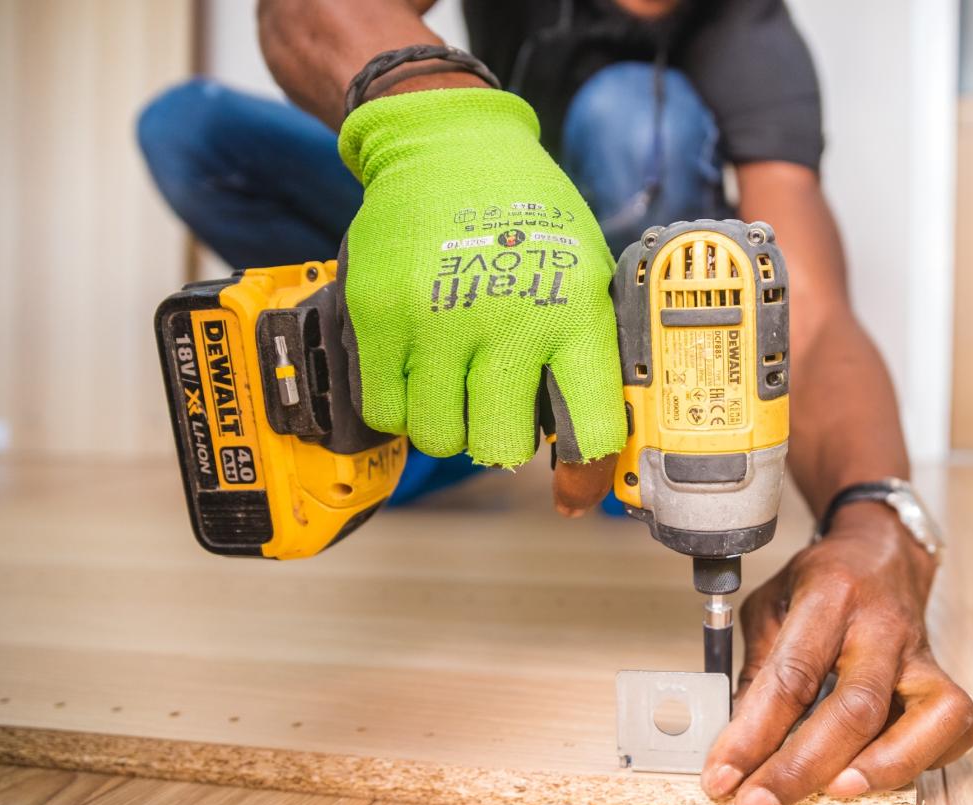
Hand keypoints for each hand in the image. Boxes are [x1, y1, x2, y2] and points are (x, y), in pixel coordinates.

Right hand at [338, 88, 624, 511]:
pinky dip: (401, 405)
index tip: (574, 490)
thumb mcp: (585, 273)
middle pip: (501, 447)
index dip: (586, 473)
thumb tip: (595, 450)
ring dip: (448, 424)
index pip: (590, 427)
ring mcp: (436, 319)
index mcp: (574, 312)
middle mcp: (508, 320)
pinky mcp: (378, 316)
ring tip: (456, 381)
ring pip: (439, 438)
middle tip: (498, 407)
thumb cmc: (528, 218)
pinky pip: (385, 411)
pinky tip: (418, 370)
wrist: (449, 146)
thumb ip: (588, 354)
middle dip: (501, 440)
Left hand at [700, 502, 972, 804]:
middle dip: (803, 768)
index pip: (791, 675)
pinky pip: (956, 725)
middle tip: (759, 804)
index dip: (753, 735)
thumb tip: (738, 742)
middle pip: (856, 706)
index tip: (722, 776)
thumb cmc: (823, 581)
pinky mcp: (945, 675)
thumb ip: (758, 670)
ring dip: (882, 767)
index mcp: (830, 596)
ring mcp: (921, 653)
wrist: (881, 550)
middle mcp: (882, 625)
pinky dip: (926, 758)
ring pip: (927, 718)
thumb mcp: (771, 605)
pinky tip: (883, 770)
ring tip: (834, 794)